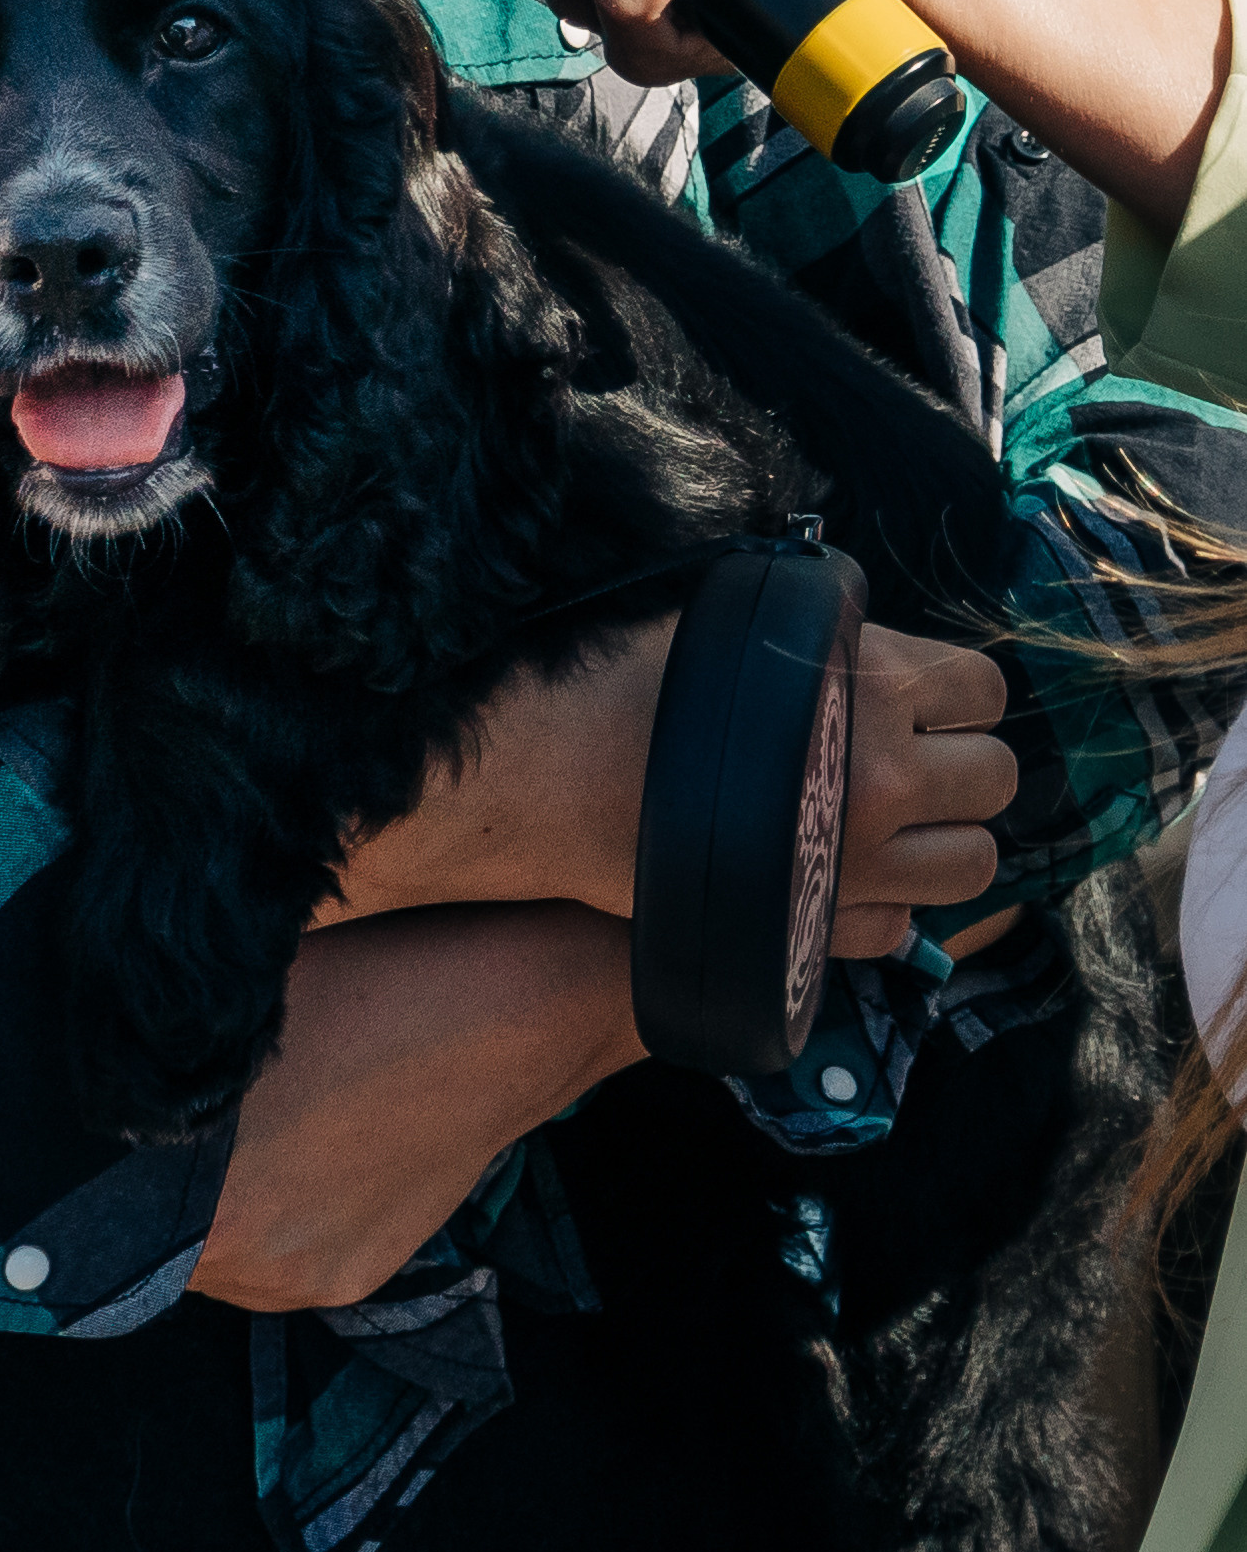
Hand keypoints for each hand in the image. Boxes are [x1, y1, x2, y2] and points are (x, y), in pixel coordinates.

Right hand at [322, 619, 1015, 958]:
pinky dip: (891, 907)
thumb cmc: (627, 679)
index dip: (960, 694)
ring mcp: (861, 862)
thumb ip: (817, 635)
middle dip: (964, 769)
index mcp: (871, 684)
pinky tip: (847, 877)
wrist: (555, 777)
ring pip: (975, 867)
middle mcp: (885, 776)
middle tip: (914, 765)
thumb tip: (859, 637)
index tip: (929, 702)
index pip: (984, 688)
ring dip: (946, 843)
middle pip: (996, 780)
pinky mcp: (823, 928)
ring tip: (896, 828)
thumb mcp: (733, 620)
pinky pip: (905, 931)